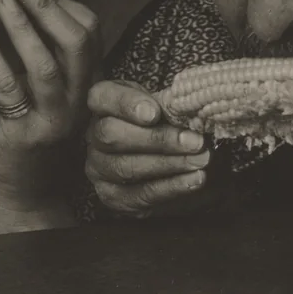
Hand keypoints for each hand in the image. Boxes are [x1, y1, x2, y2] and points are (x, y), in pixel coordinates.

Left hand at [0, 0, 99, 232]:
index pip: (88, 30)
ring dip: (21, 25)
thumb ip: (30, 53)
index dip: (58, 1)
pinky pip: (9, 88)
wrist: (24, 195)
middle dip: (45, 4)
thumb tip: (6, 5)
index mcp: (89, 82)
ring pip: (46, 62)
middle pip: (77, 41)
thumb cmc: (25, 136)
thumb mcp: (36, 88)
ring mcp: (58, 118)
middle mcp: (81, 99)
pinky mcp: (29, 134)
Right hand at [86, 80, 209, 216]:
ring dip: (168, 165)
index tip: (154, 113)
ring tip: (199, 161)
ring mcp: (98, 168)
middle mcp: (93, 135)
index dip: (127, 104)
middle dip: (157, 140)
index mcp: (102, 103)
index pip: (103, 97)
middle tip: (194, 142)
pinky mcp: (111, 196)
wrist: (160, 157)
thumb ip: (167, 105)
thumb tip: (186, 112)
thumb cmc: (160, 121)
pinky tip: (193, 180)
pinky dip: (170, 188)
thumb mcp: (161, 104)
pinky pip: (138, 194)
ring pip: (126, 167)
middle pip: (113, 136)